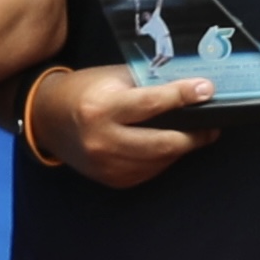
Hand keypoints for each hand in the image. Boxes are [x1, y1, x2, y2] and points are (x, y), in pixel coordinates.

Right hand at [31, 64, 216, 187]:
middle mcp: (103, 142)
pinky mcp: (112, 180)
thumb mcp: (111, 78)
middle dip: (195, 134)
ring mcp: (107, 166)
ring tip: (197, 132)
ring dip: (182, 147)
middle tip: (212, 122)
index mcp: (101, 110)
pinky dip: (164, 158)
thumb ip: (146, 83)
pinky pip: (150, 171)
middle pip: (163, 143)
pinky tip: (169, 145)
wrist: (47, 120)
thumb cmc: (83, 91)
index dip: (183, 97)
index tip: (207, 90)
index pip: (152, 104)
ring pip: (160, 160)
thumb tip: (187, 86)